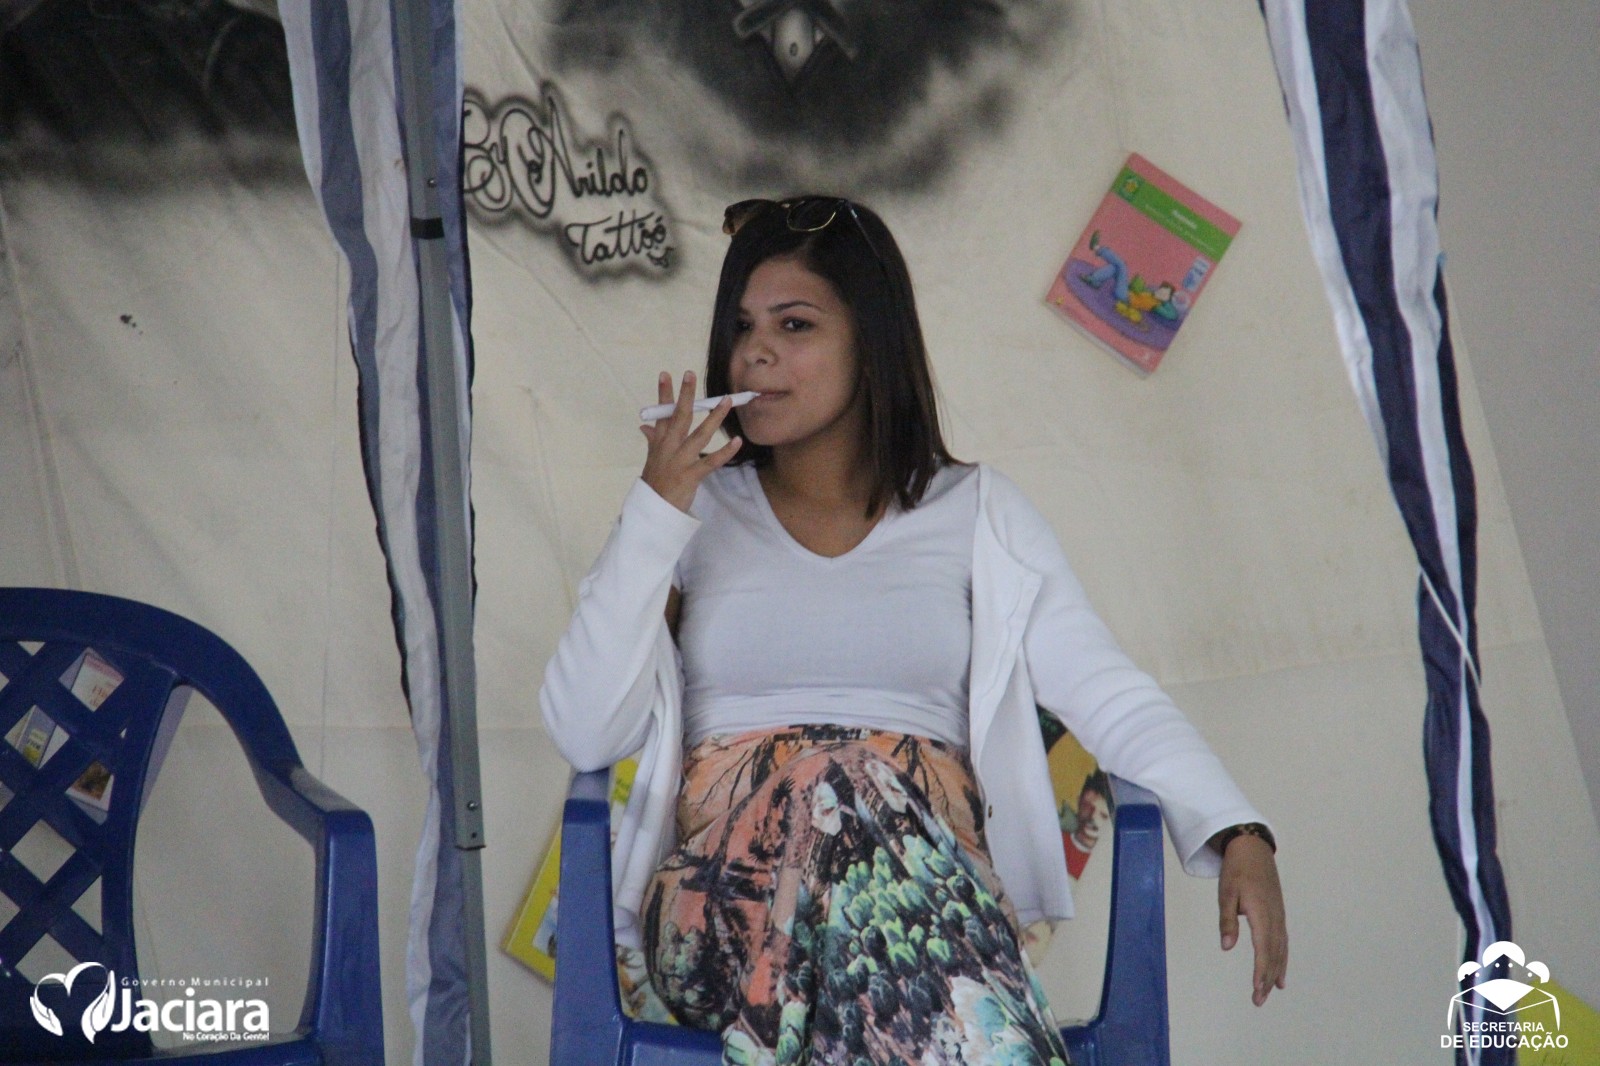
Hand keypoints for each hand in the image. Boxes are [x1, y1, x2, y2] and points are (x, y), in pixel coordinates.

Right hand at [639, 371, 741, 512]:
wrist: (653, 510)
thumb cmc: (655, 484)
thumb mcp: (651, 459)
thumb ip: (652, 440)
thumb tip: (645, 427)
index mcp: (660, 443)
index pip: (662, 414)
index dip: (664, 394)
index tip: (665, 374)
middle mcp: (669, 448)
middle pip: (679, 417)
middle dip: (685, 395)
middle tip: (691, 374)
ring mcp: (680, 461)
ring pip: (700, 434)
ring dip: (714, 417)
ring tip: (726, 401)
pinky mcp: (691, 475)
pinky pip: (711, 461)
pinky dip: (725, 451)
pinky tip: (737, 441)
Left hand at [1216, 834, 1287, 1005]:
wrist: (1253, 849)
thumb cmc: (1236, 870)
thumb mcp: (1226, 893)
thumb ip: (1227, 920)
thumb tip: (1227, 947)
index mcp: (1261, 913)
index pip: (1263, 949)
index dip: (1261, 971)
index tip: (1257, 990)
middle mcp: (1275, 918)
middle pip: (1274, 954)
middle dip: (1267, 978)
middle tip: (1259, 1000)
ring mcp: (1279, 916)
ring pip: (1280, 949)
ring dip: (1276, 970)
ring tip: (1271, 990)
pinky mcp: (1278, 914)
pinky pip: (1282, 941)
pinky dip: (1282, 958)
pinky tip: (1279, 969)